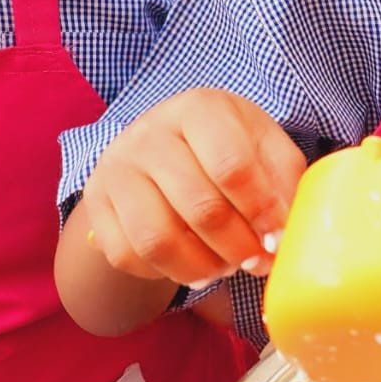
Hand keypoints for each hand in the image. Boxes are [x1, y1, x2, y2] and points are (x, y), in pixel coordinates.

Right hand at [83, 89, 305, 288]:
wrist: (164, 144)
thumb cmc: (227, 145)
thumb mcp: (264, 146)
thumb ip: (284, 181)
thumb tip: (284, 232)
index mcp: (199, 109)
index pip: (232, 166)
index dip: (261, 211)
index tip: (278, 238)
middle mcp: (149, 133)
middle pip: (199, 207)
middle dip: (237, 246)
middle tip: (258, 261)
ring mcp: (116, 168)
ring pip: (158, 239)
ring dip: (201, 267)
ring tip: (226, 267)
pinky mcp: (96, 203)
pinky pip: (128, 256)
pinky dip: (166, 272)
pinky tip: (193, 265)